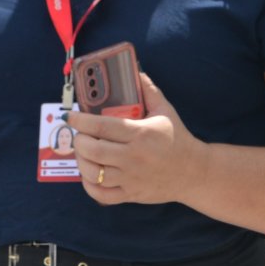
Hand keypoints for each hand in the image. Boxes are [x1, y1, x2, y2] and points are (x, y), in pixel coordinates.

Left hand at [70, 73, 205, 207]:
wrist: (193, 172)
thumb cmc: (177, 139)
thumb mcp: (166, 110)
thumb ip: (149, 90)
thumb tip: (136, 71)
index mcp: (140, 134)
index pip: (101, 126)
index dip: (80, 121)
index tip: (70, 116)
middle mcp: (133, 157)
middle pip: (92, 150)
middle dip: (79, 141)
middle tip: (80, 135)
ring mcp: (131, 178)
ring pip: (92, 173)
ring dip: (81, 161)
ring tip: (84, 153)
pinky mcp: (130, 194)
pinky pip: (100, 194)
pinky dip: (89, 185)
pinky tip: (90, 174)